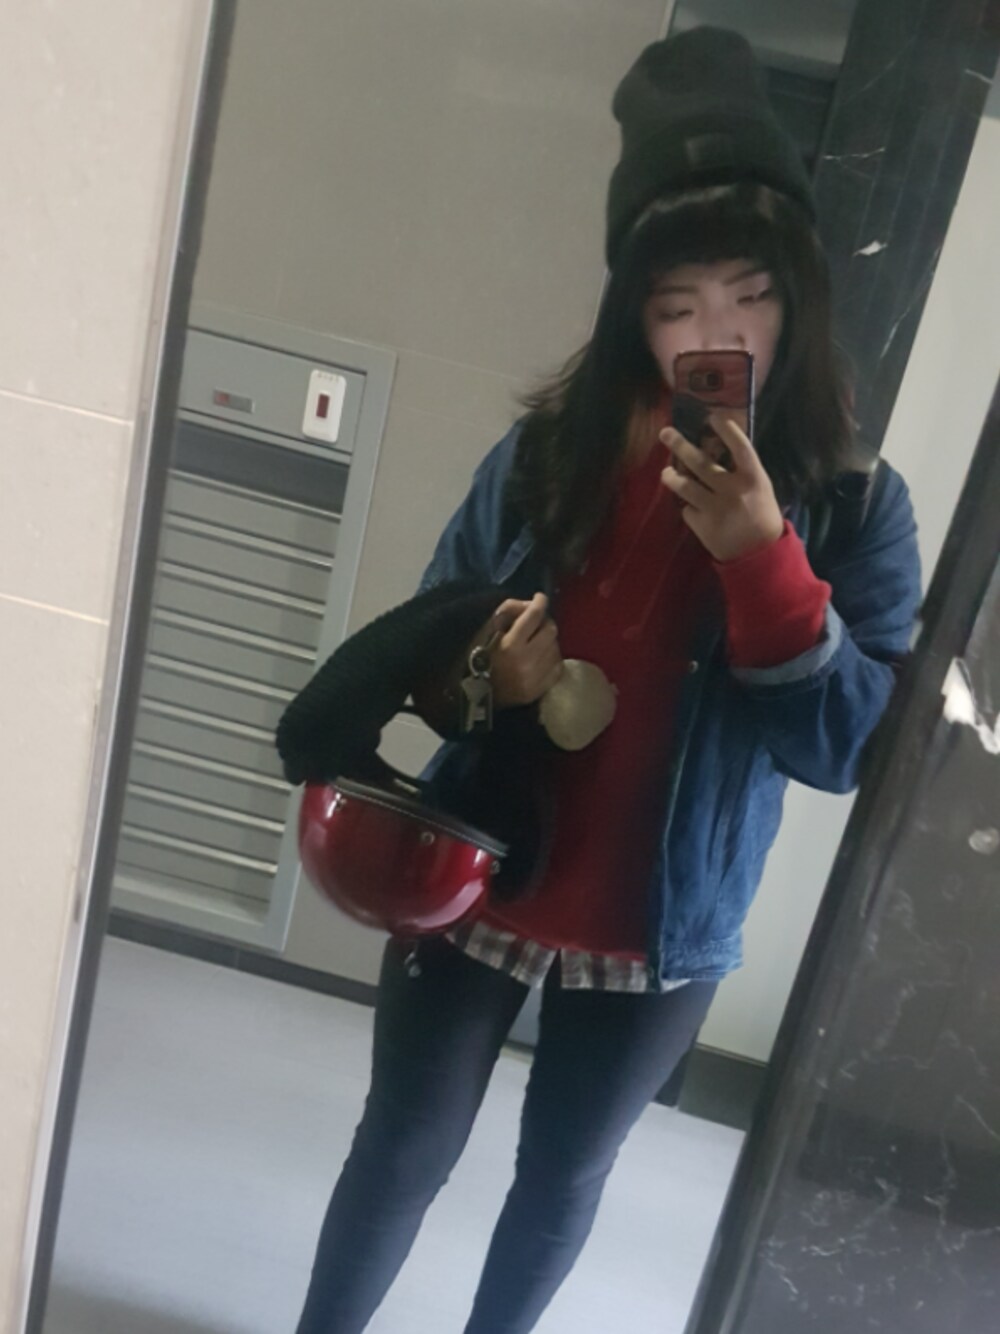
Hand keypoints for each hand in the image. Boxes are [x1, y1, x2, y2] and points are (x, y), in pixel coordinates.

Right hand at [489, 593, 562, 707]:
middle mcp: (526, 661)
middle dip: (545, 622)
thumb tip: (531, 604)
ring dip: (548, 641)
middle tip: (537, 624)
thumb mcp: (487, 629)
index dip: (539, 602)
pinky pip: (557, 667)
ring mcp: (535, 678)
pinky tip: (541, 658)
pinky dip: (551, 659)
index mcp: (510, 645)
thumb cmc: (478, 657)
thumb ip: (508, 611)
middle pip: (550, 630)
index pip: (533, 616)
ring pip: (556, 648)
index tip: (540, 598)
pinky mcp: (539, 690)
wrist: (475, 693)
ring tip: (537, 642)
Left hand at [660, 415, 784, 562]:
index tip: (712, 417)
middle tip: (665, 433)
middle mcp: (733, 490)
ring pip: (685, 486)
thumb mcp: (760, 488)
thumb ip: (741, 470)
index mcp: (753, 478)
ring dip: (671, 477)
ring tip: (666, 473)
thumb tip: (717, 448)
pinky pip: (688, 510)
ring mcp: (715, 508)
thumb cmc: (761, 515)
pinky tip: (695, 509)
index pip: (740, 447)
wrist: (758, 554)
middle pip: (701, 463)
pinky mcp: (702, 525)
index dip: (726, 430)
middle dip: (680, 445)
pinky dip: (689, 508)